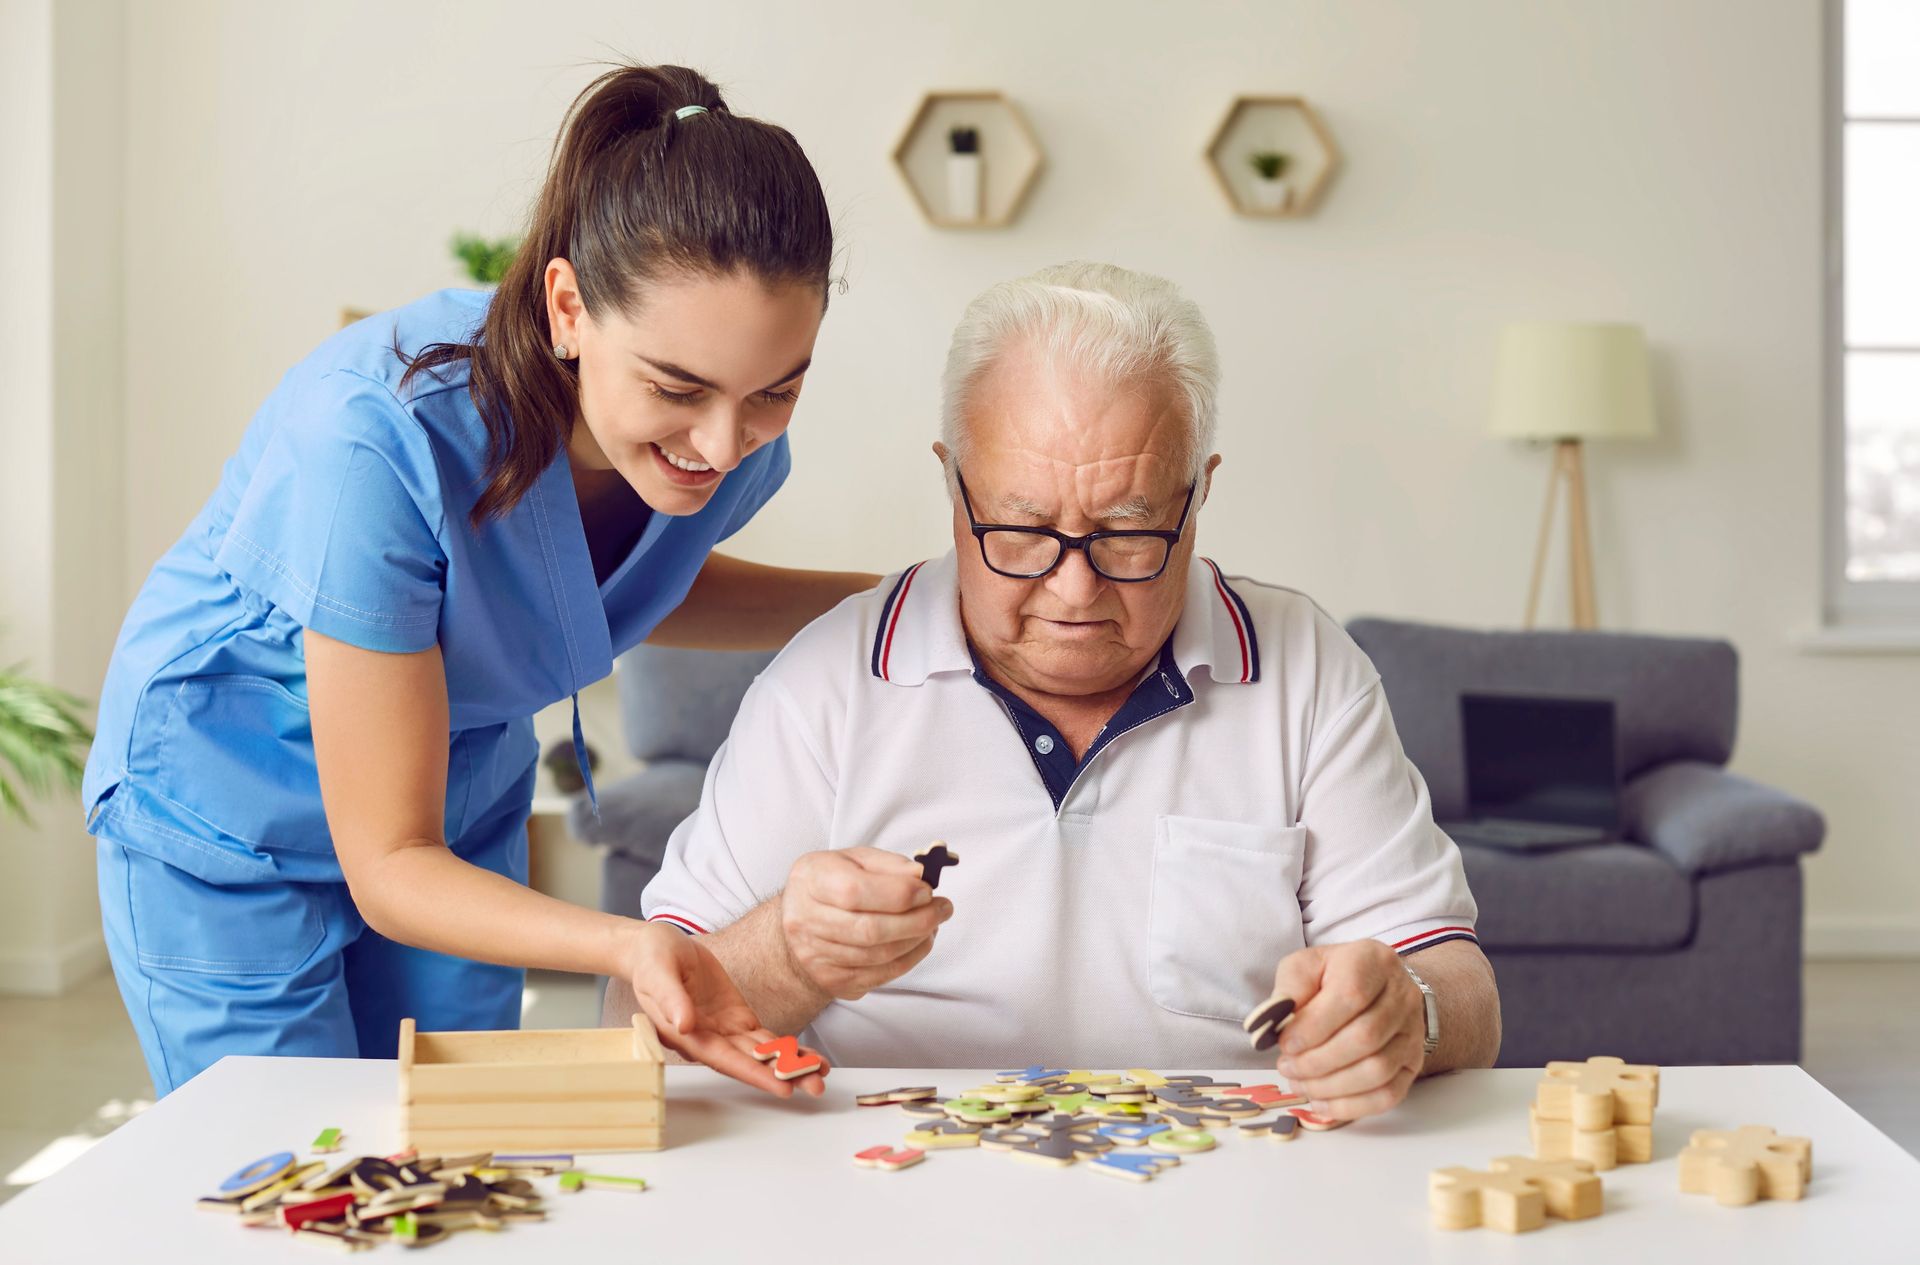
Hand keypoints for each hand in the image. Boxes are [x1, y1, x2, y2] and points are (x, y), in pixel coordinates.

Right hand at [619, 921, 829, 1097]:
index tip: (782, 1086)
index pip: (725, 1060)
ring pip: (762, 1053)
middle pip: (750, 1063)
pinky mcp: (736, 1016)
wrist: (655, 947)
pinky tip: (807, 1055)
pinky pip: (764, 1037)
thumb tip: (684, 1023)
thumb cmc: (651, 960)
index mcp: (687, 1035)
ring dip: (790, 1064)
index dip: (754, 1073)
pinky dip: (786, 1046)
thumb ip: (670, 998)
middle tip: (815, 1086)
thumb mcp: (657, 973)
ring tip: (821, 1073)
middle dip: (783, 1075)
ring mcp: (724, 1029)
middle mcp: (708, 1039)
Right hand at [779, 847, 952, 999]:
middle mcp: (805, 919)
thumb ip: (889, 865)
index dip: (898, 894)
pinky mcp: (832, 980)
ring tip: (933, 924)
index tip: (927, 891)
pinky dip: (908, 960)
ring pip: (878, 956)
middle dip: (917, 921)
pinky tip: (920, 942)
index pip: (855, 891)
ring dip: (917, 941)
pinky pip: (879, 976)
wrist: (800, 921)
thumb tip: (921, 876)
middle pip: (869, 930)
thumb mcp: (855, 860)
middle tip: (943, 909)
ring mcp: (815, 955)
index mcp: (811, 879)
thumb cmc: (832, 884)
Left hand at [1268, 940, 1425, 1120]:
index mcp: (1372, 962)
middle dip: (1318, 1061)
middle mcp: (1402, 995)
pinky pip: (1389, 1094)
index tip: (1284, 1044)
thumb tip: (1272, 1021)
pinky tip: (1322, 1103)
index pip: (1350, 996)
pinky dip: (1352, 1106)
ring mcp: (1412, 1031)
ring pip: (1378, 1070)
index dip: (1314, 1027)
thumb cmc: (1332, 976)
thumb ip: (1289, 989)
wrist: (1374, 987)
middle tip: (1286, 1068)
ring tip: (1299, 1084)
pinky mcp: (1413, 1062)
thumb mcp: (1304, 967)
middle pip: (1365, 1038)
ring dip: (1331, 1086)